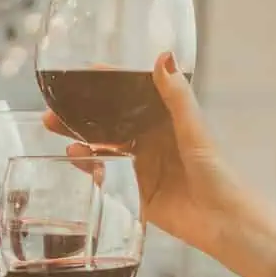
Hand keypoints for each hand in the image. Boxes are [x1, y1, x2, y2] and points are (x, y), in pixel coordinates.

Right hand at [43, 53, 238, 250]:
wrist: (221, 220)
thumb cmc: (216, 171)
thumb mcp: (194, 129)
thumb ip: (176, 96)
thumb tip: (163, 56)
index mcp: (166, 121)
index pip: (130, 97)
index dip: (107, 86)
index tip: (81, 74)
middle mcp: (149, 141)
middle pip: (109, 122)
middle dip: (82, 114)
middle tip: (54, 106)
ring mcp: (139, 166)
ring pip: (102, 147)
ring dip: (79, 137)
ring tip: (54, 128)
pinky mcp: (133, 191)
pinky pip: (105, 175)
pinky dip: (88, 165)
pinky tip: (76, 156)